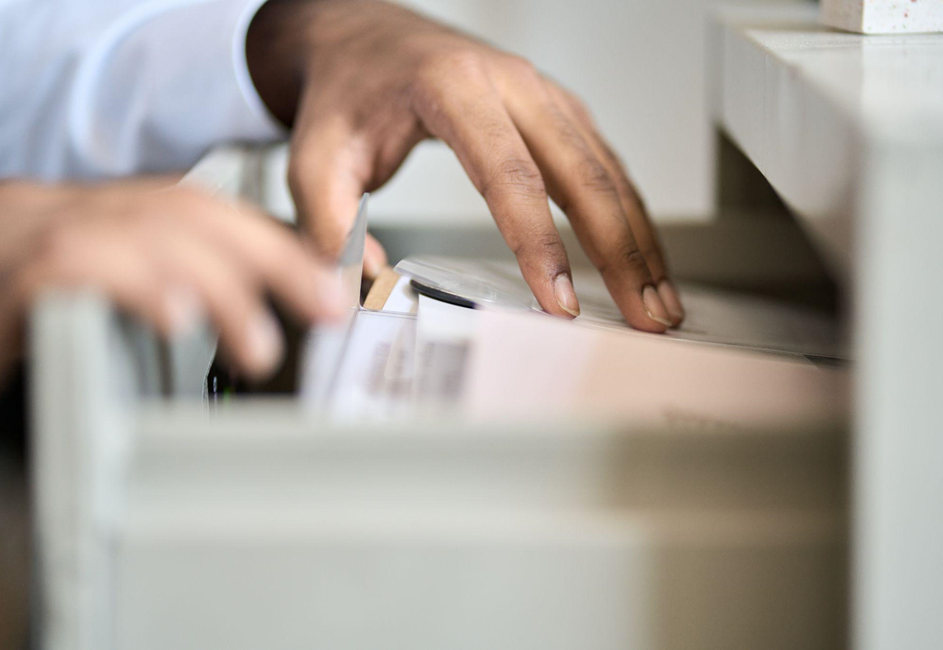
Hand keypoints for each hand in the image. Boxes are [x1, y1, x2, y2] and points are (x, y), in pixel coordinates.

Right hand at [0, 180, 344, 418]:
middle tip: (323, 308)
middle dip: (267, 259)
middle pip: (179, 210)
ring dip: (218, 286)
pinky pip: (73, 264)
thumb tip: (239, 312)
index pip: (191, 208)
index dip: (268, 243)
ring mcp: (14, 233)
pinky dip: (135, 286)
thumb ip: (150, 294)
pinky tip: (177, 319)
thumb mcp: (86, 313)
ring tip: (259, 344)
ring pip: (139, 230)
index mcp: (78, 215)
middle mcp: (47, 208)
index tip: (325, 284)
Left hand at [247, 0, 683, 330]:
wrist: (359, 35)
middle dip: (621, 251)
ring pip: (608, 168)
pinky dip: (630, 212)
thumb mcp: (314, 158)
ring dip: (640, 238)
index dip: (540, 243)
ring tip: (660, 299)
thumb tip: (366, 289)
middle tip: (646, 314)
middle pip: (583, 172)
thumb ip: (329, 227)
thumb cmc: (344, 93)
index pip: (509, 175)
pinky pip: (604, 161)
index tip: (561, 302)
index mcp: (452, 90)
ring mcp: (540, 93)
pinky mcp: (553, 109)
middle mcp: (510, 84)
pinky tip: (643, 254)